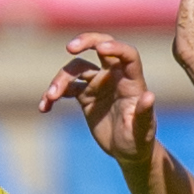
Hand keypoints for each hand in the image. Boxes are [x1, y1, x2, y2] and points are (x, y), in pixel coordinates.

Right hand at [48, 36, 161, 159]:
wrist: (127, 152)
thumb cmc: (140, 141)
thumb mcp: (142, 130)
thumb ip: (144, 114)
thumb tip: (149, 96)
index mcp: (131, 82)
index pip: (127, 55)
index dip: (115, 48)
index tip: (99, 49)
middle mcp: (114, 77)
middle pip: (100, 47)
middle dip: (86, 41)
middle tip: (70, 48)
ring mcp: (97, 84)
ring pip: (76, 69)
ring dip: (61, 79)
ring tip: (51, 96)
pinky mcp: (84, 95)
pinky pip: (65, 88)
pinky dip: (53, 95)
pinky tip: (45, 107)